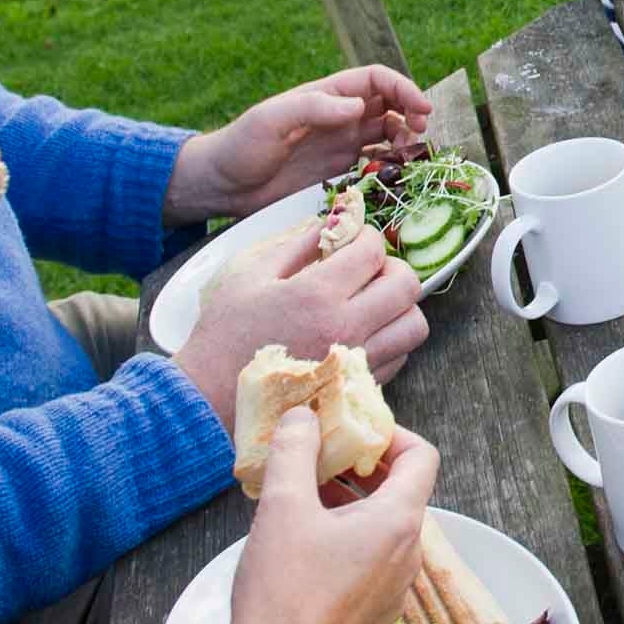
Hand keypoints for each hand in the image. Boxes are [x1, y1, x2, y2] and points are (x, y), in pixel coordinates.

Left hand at [169, 68, 437, 222]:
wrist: (222, 185)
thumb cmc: (241, 146)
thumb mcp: (271, 120)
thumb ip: (313, 108)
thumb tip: (358, 106)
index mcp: (327, 95)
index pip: (376, 80)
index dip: (403, 89)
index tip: (422, 109)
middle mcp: (339, 116)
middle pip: (390, 103)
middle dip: (412, 112)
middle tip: (420, 133)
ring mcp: (341, 144)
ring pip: (388, 133)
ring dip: (405, 139)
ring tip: (409, 156)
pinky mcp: (338, 170)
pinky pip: (375, 162)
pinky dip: (392, 165)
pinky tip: (395, 175)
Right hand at [175, 220, 427, 423]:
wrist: (210, 399)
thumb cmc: (224, 335)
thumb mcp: (249, 275)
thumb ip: (295, 244)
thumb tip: (332, 224)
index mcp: (317, 294)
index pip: (373, 250)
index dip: (366, 237)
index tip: (352, 241)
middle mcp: (346, 327)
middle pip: (407, 285)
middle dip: (391, 268)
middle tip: (368, 271)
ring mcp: (356, 362)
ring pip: (413, 325)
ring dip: (399, 307)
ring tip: (372, 304)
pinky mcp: (358, 389)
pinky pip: (399, 357)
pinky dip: (390, 340)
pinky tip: (362, 333)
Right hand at [209, 409, 441, 623]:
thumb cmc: (282, 594)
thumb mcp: (282, 506)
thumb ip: (295, 449)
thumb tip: (302, 416)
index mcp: (398, 522)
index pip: (421, 456)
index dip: (390, 434)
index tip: (353, 429)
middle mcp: (407, 554)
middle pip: (401, 490)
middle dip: (361, 467)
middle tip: (321, 455)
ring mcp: (393, 587)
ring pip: (383, 526)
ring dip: (350, 502)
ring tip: (304, 493)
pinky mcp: (373, 611)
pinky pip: (370, 558)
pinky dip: (346, 536)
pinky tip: (302, 539)